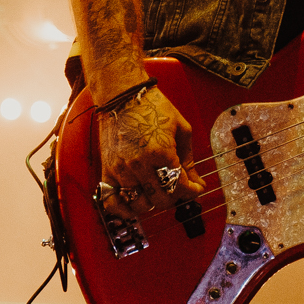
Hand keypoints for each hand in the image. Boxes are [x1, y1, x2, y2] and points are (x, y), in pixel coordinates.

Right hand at [93, 83, 206, 211]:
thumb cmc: (152, 106)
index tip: (196, 189)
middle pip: (162, 199)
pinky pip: (111, 201)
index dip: (192, 191)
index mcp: (161, 152)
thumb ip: (189, 159)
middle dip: (175, 197)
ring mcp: (121, 169)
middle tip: (179, 188)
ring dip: (153, 202)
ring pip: (140, 204)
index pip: (179, 186)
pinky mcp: (107, 170)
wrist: (123, 94)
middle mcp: (140, 164)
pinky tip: (134, 207)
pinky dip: (123, 209)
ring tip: (159, 191)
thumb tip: (196, 181)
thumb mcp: (181, 128)